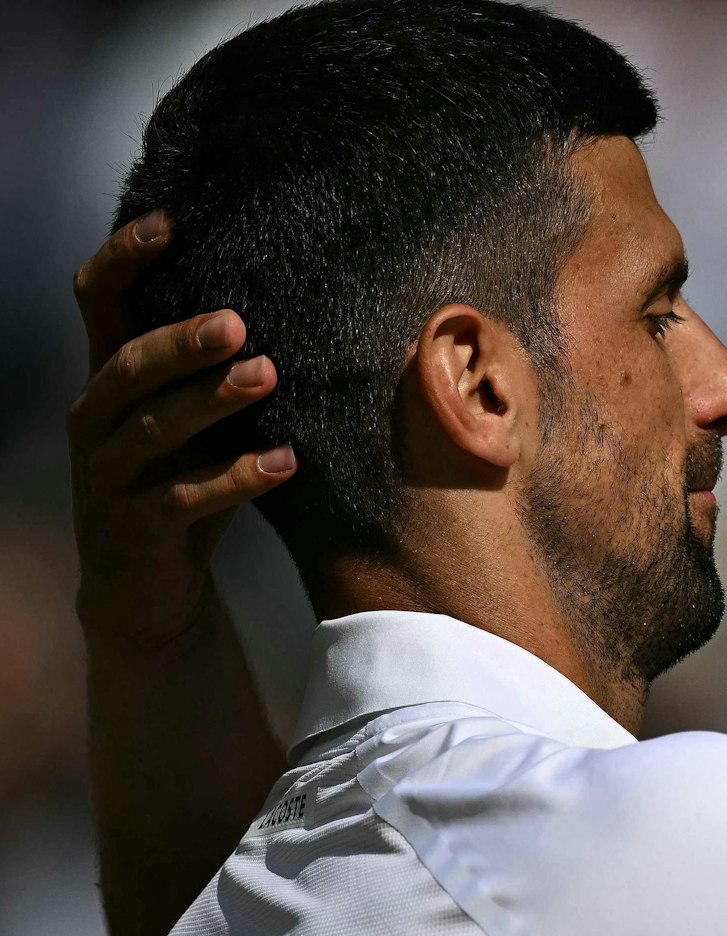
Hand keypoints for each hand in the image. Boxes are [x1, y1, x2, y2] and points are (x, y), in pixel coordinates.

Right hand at [68, 211, 294, 649]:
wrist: (147, 593)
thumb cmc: (183, 490)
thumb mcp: (198, 426)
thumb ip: (219, 374)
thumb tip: (301, 307)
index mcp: (110, 381)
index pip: (98, 303)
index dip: (123, 259)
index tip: (170, 221)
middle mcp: (96, 420)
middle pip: (127, 365)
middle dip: (180, 341)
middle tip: (237, 321)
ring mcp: (105, 476)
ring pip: (151, 429)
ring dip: (212, 401)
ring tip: (269, 376)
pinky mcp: (130, 528)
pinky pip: (182, 499)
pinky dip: (236, 478)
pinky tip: (285, 463)